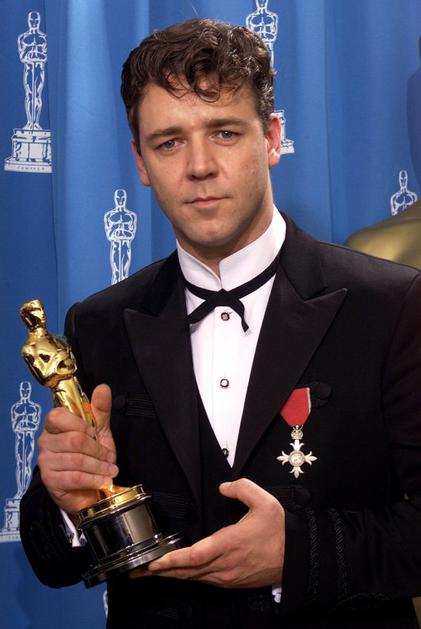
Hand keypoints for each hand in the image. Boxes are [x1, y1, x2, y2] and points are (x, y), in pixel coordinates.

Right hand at [37, 384, 117, 514]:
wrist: (88, 489)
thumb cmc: (92, 457)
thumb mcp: (99, 432)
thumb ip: (100, 410)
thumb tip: (103, 387)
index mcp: (54, 425)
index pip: (57, 415)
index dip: (80, 424)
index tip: (94, 433)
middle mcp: (45, 441)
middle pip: (74, 440)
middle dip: (98, 450)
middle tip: (109, 457)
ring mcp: (45, 461)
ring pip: (77, 460)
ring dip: (99, 467)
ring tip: (110, 470)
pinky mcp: (49, 481)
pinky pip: (75, 477)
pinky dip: (94, 479)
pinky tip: (104, 481)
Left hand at [148, 478, 284, 587]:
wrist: (296, 556)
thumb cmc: (279, 530)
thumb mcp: (264, 501)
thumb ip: (242, 488)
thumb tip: (223, 487)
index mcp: (230, 544)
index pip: (195, 555)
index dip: (173, 559)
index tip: (155, 561)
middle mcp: (225, 564)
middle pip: (188, 571)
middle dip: (162, 571)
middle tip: (138, 570)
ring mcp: (228, 576)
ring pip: (194, 578)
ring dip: (173, 575)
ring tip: (152, 572)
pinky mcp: (232, 582)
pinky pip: (205, 582)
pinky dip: (188, 578)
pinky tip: (179, 574)